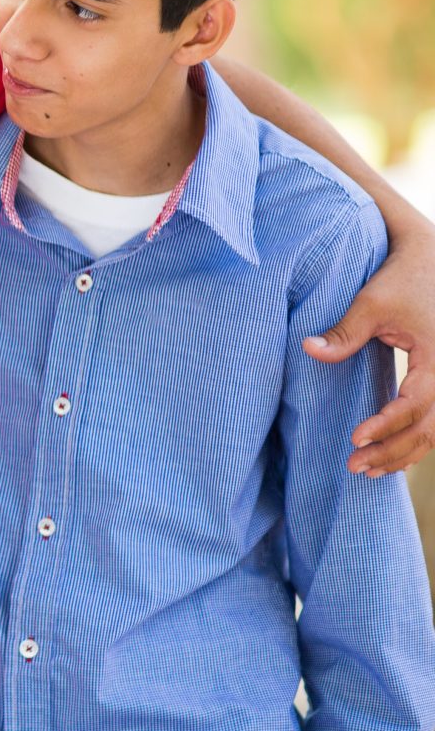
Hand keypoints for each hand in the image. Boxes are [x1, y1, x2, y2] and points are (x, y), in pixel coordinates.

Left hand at [306, 225, 434, 473]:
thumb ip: (344, 332)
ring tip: (367, 471)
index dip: (387, 424)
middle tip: (354, 466)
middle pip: (429, 427)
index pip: (416, 403)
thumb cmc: (402, 278)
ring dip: (403, 452)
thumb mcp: (371, 302)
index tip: (355, 438)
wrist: (429, 259)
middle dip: (392, 450)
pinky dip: (415, 441)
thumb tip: (308, 350)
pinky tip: (391, 460)